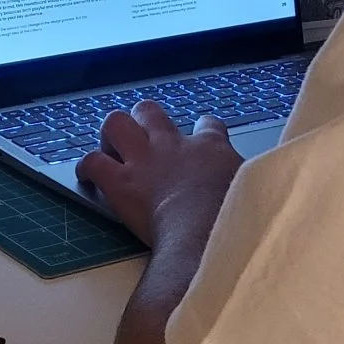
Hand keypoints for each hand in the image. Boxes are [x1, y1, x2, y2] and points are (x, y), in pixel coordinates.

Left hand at [77, 101, 241, 246]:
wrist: (204, 231)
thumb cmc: (231, 217)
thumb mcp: (252, 191)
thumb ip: (247, 182)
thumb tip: (256, 188)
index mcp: (211, 148)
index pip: (209, 126)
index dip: (203, 130)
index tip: (202, 137)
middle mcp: (173, 145)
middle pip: (150, 111)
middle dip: (142, 121)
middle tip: (142, 140)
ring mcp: (144, 160)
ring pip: (116, 123)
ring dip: (110, 136)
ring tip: (111, 150)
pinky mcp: (120, 182)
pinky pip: (93, 161)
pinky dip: (87, 168)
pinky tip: (88, 177)